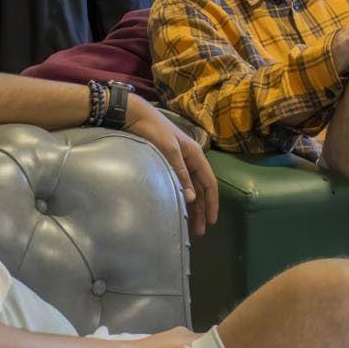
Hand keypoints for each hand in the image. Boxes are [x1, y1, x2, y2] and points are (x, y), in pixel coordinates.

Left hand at [126, 98, 220, 236]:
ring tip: (192, 227)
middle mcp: (191, 161)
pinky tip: (180, 210)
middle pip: (201, 190)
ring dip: (193, 208)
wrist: (135, 115)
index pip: (210, 183)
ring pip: (191, 190)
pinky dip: (182, 199)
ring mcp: (180, 163)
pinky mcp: (168, 165)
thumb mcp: (169, 151)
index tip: (212, 221)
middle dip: (202, 210)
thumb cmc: (154, 130)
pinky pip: (180, 185)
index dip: (212, 202)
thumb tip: (192, 198)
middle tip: (200, 231)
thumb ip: (180, 173)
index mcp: (195, 155)